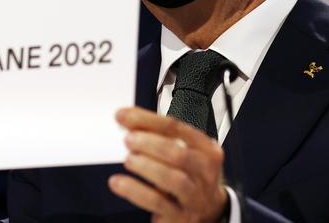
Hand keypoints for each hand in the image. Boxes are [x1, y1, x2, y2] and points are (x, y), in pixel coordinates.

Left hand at [109, 107, 227, 222]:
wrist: (208, 211)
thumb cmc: (190, 175)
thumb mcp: (181, 151)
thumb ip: (157, 135)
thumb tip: (126, 119)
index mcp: (206, 148)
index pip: (177, 128)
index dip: (148, 120)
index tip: (124, 115)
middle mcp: (205, 172)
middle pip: (179, 153)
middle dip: (150, 144)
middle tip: (128, 139)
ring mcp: (195, 196)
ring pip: (174, 180)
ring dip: (147, 166)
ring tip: (129, 159)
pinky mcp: (181, 217)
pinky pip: (158, 203)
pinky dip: (136, 191)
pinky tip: (119, 183)